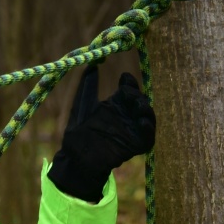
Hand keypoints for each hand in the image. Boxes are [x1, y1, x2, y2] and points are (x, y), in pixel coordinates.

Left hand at [48, 65, 155, 201]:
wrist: (75, 159)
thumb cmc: (77, 133)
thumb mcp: (81, 107)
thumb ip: (87, 88)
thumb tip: (91, 65)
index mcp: (115, 105)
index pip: (128, 89)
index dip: (129, 83)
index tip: (124, 78)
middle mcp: (126, 115)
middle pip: (139, 101)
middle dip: (137, 95)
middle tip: (128, 93)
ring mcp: (132, 130)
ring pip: (147, 116)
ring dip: (145, 109)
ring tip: (137, 106)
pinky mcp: (135, 145)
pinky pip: (148, 137)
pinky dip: (148, 129)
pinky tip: (142, 122)